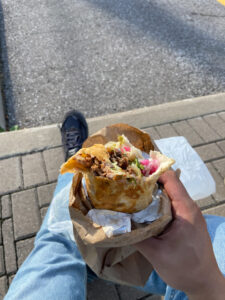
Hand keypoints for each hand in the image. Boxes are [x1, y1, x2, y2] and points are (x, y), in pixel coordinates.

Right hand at [135, 170, 224, 299]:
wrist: (204, 283)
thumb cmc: (184, 268)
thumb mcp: (156, 253)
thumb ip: (137, 236)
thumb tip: (117, 224)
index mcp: (185, 209)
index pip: (170, 179)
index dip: (152, 172)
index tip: (133, 174)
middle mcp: (188, 207)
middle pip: (168, 184)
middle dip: (148, 181)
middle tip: (128, 183)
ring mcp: (188, 213)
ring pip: (169, 194)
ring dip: (152, 192)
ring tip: (132, 194)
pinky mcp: (185, 220)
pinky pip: (170, 204)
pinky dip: (157, 203)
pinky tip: (143, 209)